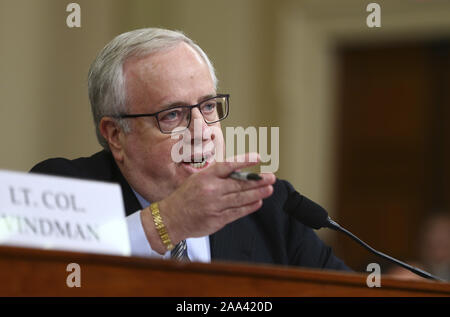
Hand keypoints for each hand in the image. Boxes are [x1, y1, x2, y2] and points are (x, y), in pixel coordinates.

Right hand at [141, 153, 275, 253]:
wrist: (170, 218)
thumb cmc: (186, 197)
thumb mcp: (198, 179)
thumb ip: (217, 176)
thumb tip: (239, 172)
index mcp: (206, 176)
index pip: (228, 165)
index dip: (244, 161)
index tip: (258, 157)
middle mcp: (211, 190)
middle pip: (239, 183)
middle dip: (258, 180)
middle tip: (271, 177)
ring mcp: (215, 206)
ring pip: (241, 198)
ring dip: (257, 193)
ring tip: (269, 189)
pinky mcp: (217, 219)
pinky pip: (237, 212)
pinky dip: (249, 207)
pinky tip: (258, 202)